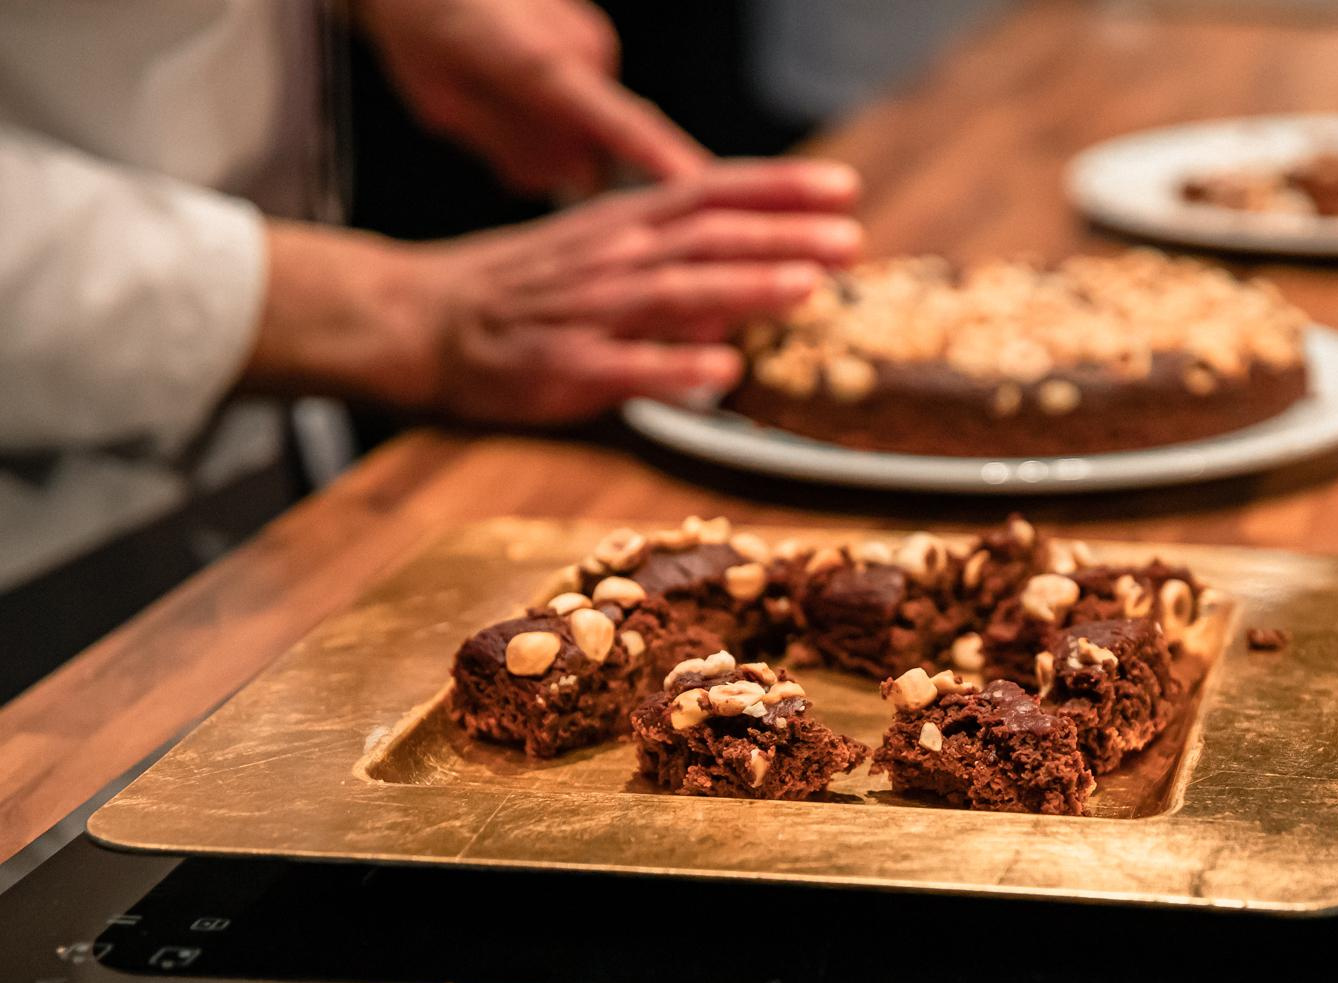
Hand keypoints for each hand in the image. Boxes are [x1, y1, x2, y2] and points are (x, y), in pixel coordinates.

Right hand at [245, 160, 862, 423]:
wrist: (421, 318)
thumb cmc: (523, 288)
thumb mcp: (600, 248)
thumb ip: (675, 252)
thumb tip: (757, 261)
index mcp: (624, 225)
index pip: (713, 192)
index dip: (780, 187)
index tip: (844, 188)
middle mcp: (613, 258)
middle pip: (709, 238)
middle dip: (783, 236)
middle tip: (849, 239)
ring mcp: (589, 312)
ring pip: (676, 293)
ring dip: (745, 288)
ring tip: (807, 287)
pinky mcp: (564, 367)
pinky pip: (626, 367)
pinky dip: (676, 368)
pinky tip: (723, 373)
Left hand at [356, 0, 705, 194]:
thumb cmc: (418, 22)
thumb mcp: (439, 102)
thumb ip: (508, 146)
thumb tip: (571, 176)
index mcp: (542, 60)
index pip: (619, 122)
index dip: (661, 159)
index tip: (701, 189)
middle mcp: (586, 49)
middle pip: (591, 147)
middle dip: (544, 155)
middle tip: (483, 118)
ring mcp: (596, 45)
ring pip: (586, 131)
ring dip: (541, 132)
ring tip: (492, 89)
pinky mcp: (596, 46)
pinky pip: (584, 107)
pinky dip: (549, 110)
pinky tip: (513, 80)